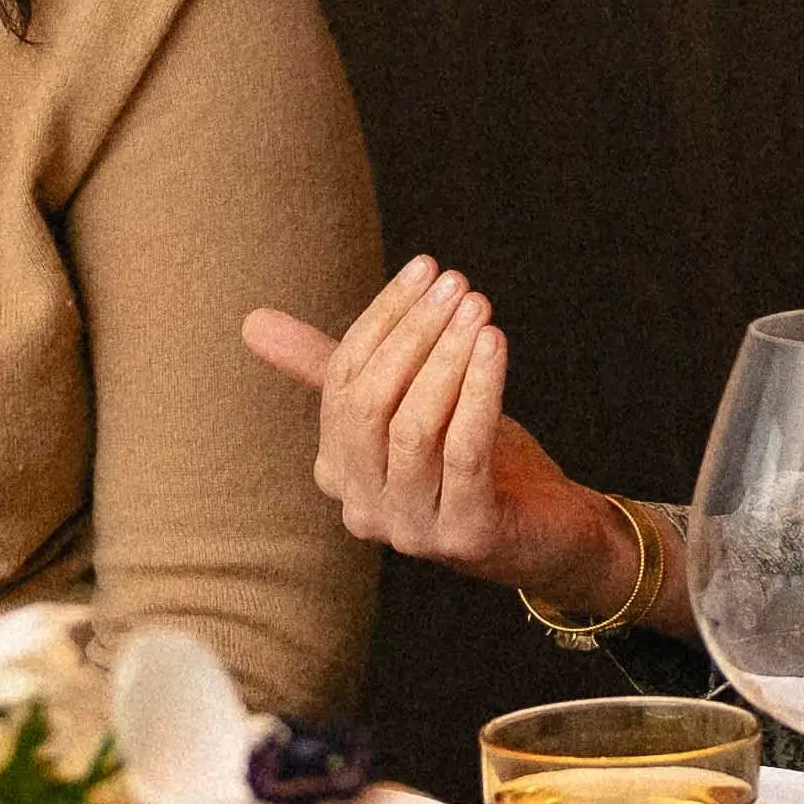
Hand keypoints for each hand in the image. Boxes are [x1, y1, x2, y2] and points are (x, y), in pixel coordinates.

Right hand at [242, 259, 633, 607]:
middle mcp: (361, 507)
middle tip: (457, 284)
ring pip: (413, 428)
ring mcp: (409, 529)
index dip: (382, 319)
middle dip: (413, 334)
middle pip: (369, 404)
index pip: (341, 381)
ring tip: (479, 309)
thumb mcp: (410, 405)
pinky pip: (463, 453)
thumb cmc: (477, 461)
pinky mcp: (464, 537)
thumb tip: (252, 321)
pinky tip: (495, 345)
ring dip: (448, 358)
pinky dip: (479, 392)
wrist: (551, 532)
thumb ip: (340, 368)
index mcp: (336, 471)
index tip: (425, 267)